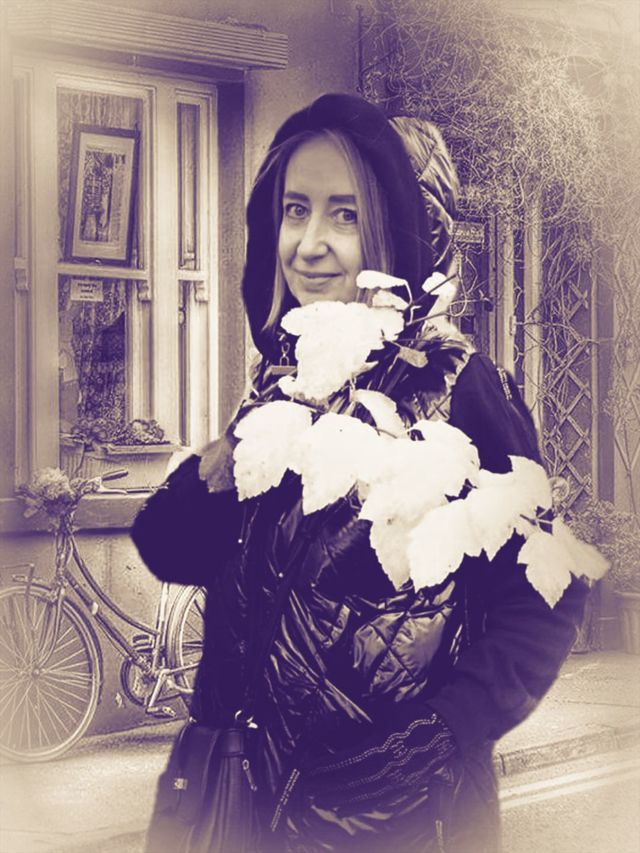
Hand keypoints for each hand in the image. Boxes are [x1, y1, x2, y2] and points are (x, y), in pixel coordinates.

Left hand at [302, 705, 455, 811]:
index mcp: (382, 745)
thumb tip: (340, 720)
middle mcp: (388, 766)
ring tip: (321, 800)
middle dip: (330, 785)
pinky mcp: (402, 785)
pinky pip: (377, 799)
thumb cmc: (413, 718)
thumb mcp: (387, 712)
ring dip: (340, 797)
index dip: (329, 765)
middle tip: (310, 789)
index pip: (349, 759)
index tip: (312, 768)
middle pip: (353, 780)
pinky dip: (358, 805)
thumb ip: (365, 718)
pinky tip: (342, 809)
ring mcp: (396, 778)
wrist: (444, 729)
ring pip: (363, 793)